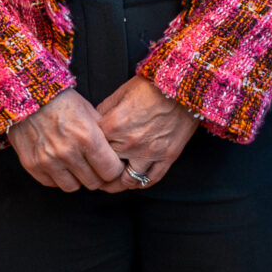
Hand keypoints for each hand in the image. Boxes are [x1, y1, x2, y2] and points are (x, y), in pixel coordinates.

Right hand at [5, 88, 124, 191]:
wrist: (29, 96)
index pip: (111, 171)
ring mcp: (48, 160)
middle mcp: (68, 152)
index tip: (112, 166)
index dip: (114, 170)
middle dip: (97, 175)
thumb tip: (116, 153)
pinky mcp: (32, 165)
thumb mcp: (90, 112)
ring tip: (76, 165)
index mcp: (88, 137)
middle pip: (93, 182)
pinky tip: (60, 164)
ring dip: (77, 178)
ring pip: (73, 187)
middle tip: (94, 166)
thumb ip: (103, 135)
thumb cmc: (62, 101)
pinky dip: (58, 177)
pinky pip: (52, 183)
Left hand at [95, 75, 197, 190]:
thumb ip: (104, 109)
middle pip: (106, 168)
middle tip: (95, 173)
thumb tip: (94, 122)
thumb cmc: (153, 86)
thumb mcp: (122, 92)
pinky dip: (140, 184)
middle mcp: (129, 143)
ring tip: (112, 183)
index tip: (87, 156)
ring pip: (127, 181)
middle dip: (99, 171)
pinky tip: (134, 181)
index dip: (88, 152)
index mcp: (113, 126)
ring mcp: (149, 153)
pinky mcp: (167, 157)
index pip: (92, 149)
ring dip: (117, 185)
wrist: (184, 86)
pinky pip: (150, 180)